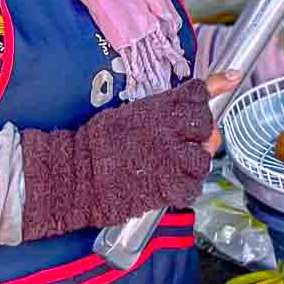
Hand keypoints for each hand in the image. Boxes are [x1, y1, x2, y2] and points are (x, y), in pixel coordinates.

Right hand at [23, 73, 242, 238]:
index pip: (200, 93)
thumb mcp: (132, 111)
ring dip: (192, 165)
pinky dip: (184, 189)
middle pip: (208, 126)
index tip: (202, 104)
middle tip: (179, 144)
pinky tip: (167, 185)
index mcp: (160, 106)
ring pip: (204, 160)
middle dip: (198, 136)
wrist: (75, 175)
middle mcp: (171, 129)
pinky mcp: (168, 188)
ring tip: (170, 167)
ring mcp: (173, 159)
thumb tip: (187, 99)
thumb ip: (164, 105)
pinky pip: (193, 189)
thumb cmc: (98, 143)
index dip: (201, 101)